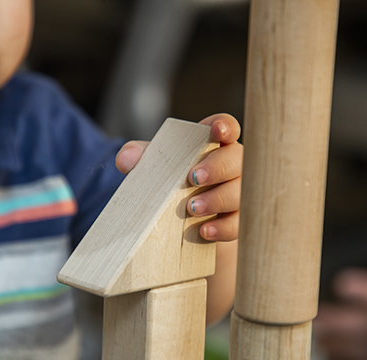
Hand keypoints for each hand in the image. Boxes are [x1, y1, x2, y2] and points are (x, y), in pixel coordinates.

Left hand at [115, 113, 241, 241]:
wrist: (178, 222)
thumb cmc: (169, 182)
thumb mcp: (153, 166)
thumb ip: (139, 157)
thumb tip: (125, 159)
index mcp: (213, 144)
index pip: (226, 127)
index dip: (225, 126)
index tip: (216, 131)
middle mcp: (232, 164)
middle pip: (238, 159)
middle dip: (217, 168)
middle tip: (193, 178)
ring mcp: (239, 192)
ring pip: (241, 192)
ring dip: (218, 199)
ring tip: (192, 208)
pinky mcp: (238, 219)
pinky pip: (239, 222)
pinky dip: (223, 227)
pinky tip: (204, 230)